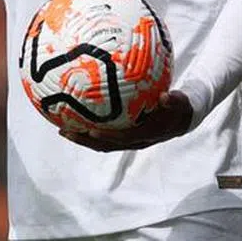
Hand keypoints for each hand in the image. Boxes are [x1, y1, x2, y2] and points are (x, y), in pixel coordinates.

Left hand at [59, 91, 192, 151]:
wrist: (180, 118)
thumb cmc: (177, 107)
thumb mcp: (178, 103)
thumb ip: (173, 100)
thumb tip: (166, 96)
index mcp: (146, 134)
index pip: (124, 139)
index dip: (108, 137)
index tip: (92, 131)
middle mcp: (133, 140)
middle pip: (106, 145)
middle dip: (85, 140)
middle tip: (65, 131)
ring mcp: (127, 139)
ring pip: (102, 143)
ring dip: (82, 137)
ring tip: (62, 129)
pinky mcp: (123, 133)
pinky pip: (104, 134)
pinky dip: (88, 128)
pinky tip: (75, 117)